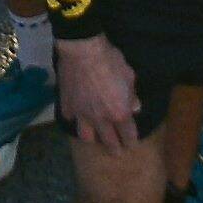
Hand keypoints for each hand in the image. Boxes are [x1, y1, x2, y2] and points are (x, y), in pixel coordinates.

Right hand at [56, 32, 143, 149]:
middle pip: (108, 141)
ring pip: (86, 136)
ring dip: (92, 138)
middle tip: (116, 151)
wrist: (83, 50)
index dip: (131, 141)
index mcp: (119, 113)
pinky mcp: (67, 106)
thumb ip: (132, 95)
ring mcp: (82, 114)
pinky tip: (76, 114)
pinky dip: (74, 118)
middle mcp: (101, 119)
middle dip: (114, 148)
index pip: (128, 135)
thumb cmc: (111, 60)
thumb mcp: (129, 75)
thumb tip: (135, 107)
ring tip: (94, 137)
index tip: (131, 144)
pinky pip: (71, 118)